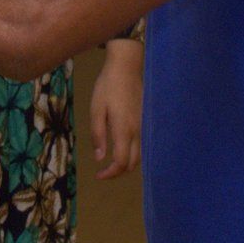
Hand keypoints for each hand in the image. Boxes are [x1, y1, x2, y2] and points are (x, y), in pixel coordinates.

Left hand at [89, 37, 142, 178]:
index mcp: (124, 129)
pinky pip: (143, 145)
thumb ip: (98, 134)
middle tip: (104, 171)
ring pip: (141, 155)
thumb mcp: (96, 109)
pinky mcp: (147, 120)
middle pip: (133, 163)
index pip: (122, 162)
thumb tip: (100, 157)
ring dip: (127, 163)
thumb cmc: (108, 86)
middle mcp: (138, 131)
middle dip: (119, 172)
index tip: (98, 175)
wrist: (127, 67)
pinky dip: (134, 153)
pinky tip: (123, 148)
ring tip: (112, 161)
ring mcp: (145, 126)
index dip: (110, 173)